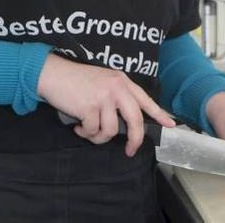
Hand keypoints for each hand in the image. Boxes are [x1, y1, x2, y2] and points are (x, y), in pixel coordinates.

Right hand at [36, 53, 174, 156]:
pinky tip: (78, 125)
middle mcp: (116, 88)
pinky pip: (93, 131)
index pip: (145, 99)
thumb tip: (126, 122)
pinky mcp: (89, 107)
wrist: (53, 74)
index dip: (159, 113)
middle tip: (130, 150)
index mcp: (122, 81)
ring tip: (88, 129)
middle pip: (135, 120)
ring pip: (111, 130)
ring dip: (98, 136)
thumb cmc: (76, 80)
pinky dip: (85, 133)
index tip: (170, 124)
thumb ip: (117, 96)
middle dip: (134, 139)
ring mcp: (103, 97)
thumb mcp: (103, 81)